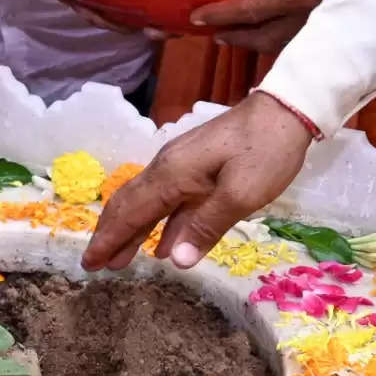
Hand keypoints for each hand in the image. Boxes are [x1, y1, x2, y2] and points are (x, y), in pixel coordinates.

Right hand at [82, 90, 312, 270]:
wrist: (285, 110)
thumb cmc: (265, 151)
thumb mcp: (242, 193)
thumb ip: (206, 227)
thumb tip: (173, 260)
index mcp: (173, 174)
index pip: (131, 212)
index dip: (110, 240)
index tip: (89, 264)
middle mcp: (167, 168)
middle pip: (128, 204)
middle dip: (110, 235)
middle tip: (95, 264)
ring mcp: (180, 165)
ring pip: (145, 202)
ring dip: (130, 231)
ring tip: (119, 259)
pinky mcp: (195, 166)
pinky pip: (166, 200)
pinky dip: (156, 223)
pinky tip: (160, 243)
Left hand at [184, 0, 362, 51]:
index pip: (260, 7)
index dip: (228, 14)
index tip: (199, 18)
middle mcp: (315, 19)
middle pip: (266, 36)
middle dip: (238, 36)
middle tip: (212, 34)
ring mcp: (330, 30)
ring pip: (284, 44)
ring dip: (257, 42)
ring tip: (236, 39)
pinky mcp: (344, 33)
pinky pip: (304, 43)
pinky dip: (284, 43)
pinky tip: (279, 38)